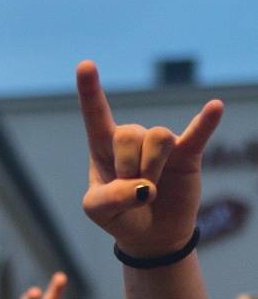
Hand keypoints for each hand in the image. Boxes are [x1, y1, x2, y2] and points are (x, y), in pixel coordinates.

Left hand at [76, 61, 221, 258]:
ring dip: (151, 168)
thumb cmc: (119, 215)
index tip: (85, 64)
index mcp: (103, 146)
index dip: (90, 91)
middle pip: (129, 133)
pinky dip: (206, 122)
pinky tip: (214, 107)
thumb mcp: (98, 211)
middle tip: (131, 190)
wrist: (151, 234)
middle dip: (127, 167)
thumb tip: (143, 188)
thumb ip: (110, 198)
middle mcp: (133, 139)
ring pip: (158, 138)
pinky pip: (198, 134)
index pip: (95, 115)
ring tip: (151, 188)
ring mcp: (162, 145)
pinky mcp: (188, 154)